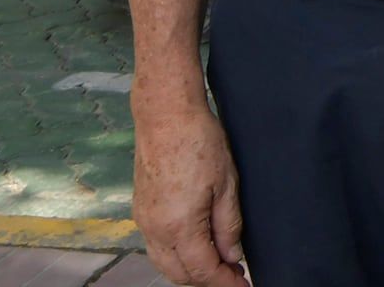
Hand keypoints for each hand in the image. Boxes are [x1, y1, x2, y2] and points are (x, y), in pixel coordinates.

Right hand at [131, 97, 246, 286]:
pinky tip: (195, 245)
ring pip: (165, 264)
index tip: (243, 286)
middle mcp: (155, 229)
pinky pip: (157, 247)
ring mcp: (144, 220)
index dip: (225, 283)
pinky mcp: (140, 210)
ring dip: (190, 271)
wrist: (166, 114)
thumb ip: (228, 226)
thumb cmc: (198, 141)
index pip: (203, 271)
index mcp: (178, 226)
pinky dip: (176, 255)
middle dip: (208, 280)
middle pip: (181, 274)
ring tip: (218, 262)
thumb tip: (232, 257)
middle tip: (235, 274)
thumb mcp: (226, 185)